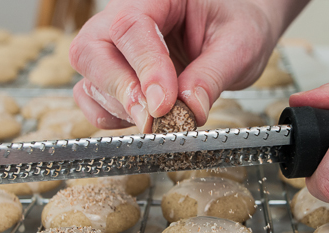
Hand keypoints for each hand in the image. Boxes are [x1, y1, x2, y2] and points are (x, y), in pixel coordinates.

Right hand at [70, 0, 304, 131]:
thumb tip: (190, 110)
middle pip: (93, 49)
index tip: (164, 105)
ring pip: (91, 78)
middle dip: (122, 90)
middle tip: (154, 119)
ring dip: (121, 107)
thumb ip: (212, 75)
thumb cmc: (236, 25)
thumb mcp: (238, 46)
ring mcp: (115, 47)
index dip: (145, 68)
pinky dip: (111, 116)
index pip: (132, 26)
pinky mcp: (116, 74)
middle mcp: (126, 17)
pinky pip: (92, 97)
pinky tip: (145, 119)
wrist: (234, 31)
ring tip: (161, 120)